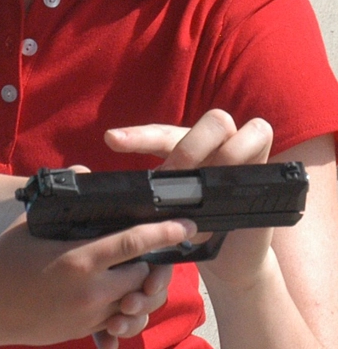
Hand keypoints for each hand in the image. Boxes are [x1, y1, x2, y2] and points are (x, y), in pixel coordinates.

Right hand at [0, 217, 194, 346]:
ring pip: (134, 300)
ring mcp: (89, 315)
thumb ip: (63, 198)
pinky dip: (122, 303)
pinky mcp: (84, 330)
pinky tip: (115, 289)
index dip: (163, 232)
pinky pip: (117, 318)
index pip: (134, 243)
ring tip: (136, 270)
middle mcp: (91, 291)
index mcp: (79, 259)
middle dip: (151, 261)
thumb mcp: (31, 222)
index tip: (184, 225)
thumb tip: (83, 169)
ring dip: (139, 285)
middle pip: (143, 275)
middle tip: (151, 246)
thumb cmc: (5, 259)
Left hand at [104, 109, 276, 286]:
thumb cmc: (197, 226)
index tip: (110, 139)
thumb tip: (131, 199)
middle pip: (202, 119)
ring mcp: (238, 147)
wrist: (233, 254)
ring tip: (209, 185)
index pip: (159, 135)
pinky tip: (235, 180)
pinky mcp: (264, 161)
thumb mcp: (174, 211)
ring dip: (217, 154)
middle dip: (188, 149)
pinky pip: (258, 134)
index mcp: (182, 147)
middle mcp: (210, 141)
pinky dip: (245, 154)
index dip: (137, 137)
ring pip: (225, 123)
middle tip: (177, 177)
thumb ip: (159, 199)